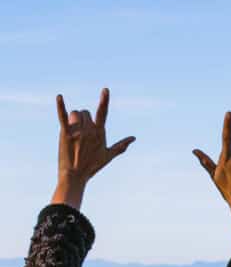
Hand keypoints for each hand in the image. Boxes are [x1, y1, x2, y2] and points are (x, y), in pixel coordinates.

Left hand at [53, 88, 135, 209]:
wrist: (75, 176)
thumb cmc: (92, 166)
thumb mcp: (108, 155)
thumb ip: (121, 145)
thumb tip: (134, 138)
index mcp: (100, 133)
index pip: (103, 113)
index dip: (104, 100)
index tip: (105, 89)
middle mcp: (89, 130)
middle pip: (85, 112)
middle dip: (83, 120)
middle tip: (80, 136)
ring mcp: (77, 131)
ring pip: (75, 113)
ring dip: (73, 119)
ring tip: (72, 133)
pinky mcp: (65, 134)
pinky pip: (63, 116)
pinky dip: (60, 106)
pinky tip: (59, 97)